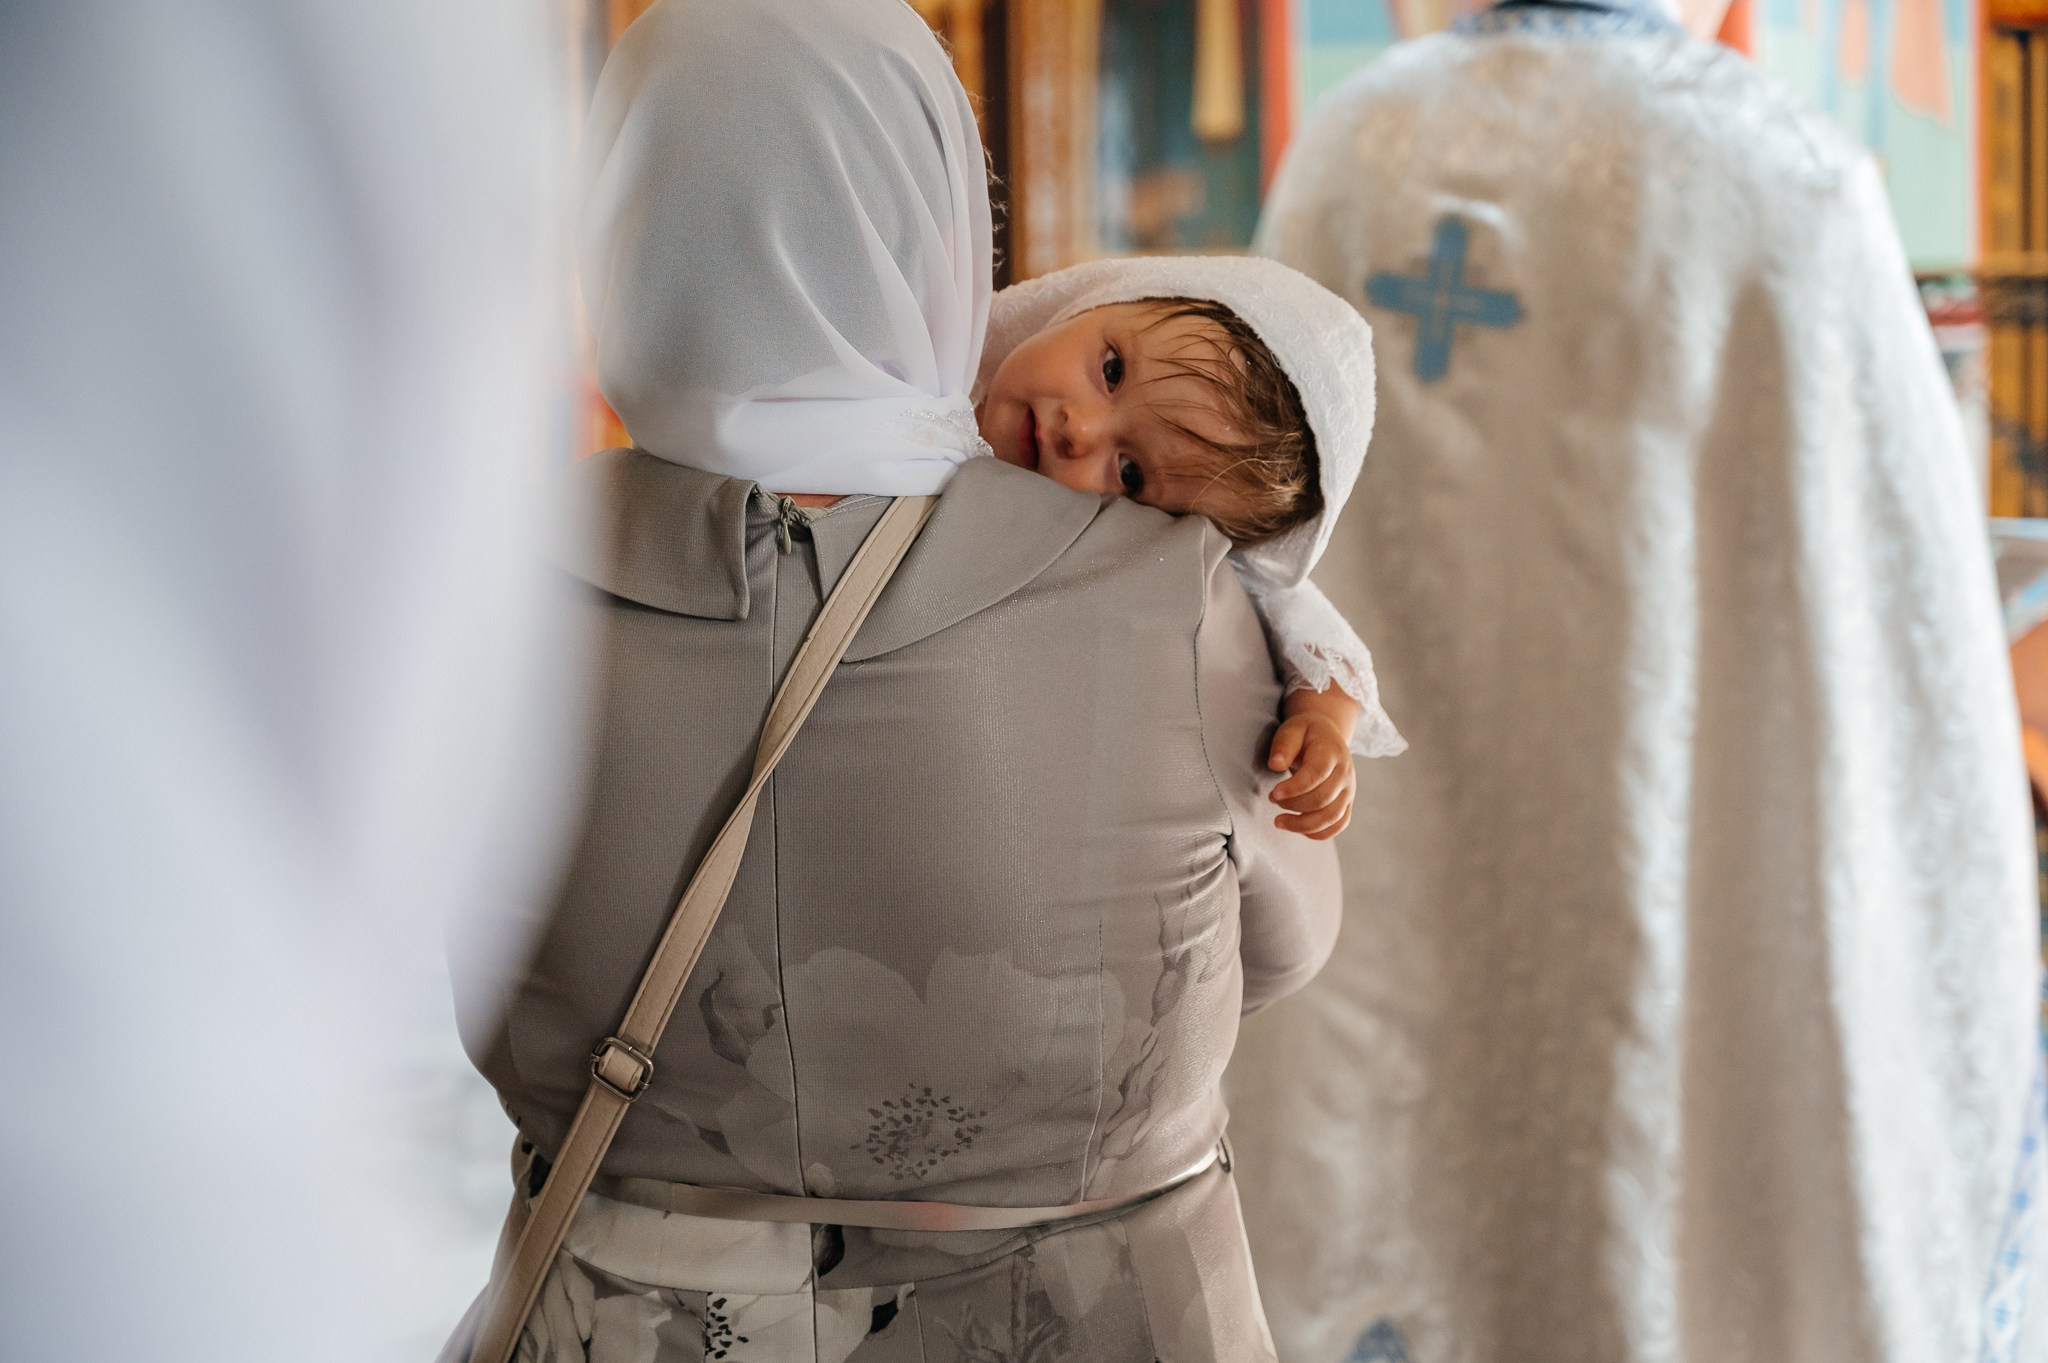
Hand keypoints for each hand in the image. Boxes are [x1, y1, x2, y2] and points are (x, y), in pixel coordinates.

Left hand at [1267, 686, 1358, 840]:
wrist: (1327, 737)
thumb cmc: (1306, 734)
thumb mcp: (1292, 729)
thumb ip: (1284, 745)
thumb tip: (1275, 765)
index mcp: (1332, 752)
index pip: (1317, 774)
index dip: (1295, 788)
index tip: (1273, 794)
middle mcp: (1345, 773)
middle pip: (1323, 798)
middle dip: (1294, 805)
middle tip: (1272, 800)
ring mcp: (1348, 790)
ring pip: (1332, 816)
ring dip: (1303, 824)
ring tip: (1279, 822)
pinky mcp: (1346, 803)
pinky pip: (1339, 825)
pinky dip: (1319, 833)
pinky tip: (1298, 829)